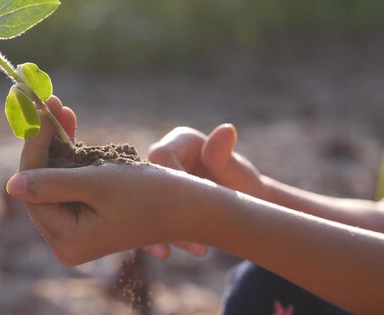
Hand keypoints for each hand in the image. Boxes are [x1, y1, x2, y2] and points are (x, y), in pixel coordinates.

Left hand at [10, 96, 191, 264]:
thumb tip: (10, 186)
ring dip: (56, 143)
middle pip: (40, 182)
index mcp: (66, 239)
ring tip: (59, 108)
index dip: (34, 147)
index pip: (34, 188)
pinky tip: (69, 128)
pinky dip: (70, 155)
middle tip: (49, 103)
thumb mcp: (98, 184)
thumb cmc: (148, 193)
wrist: (188, 205)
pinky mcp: (85, 215)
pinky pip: (68, 180)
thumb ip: (52, 184)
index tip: (39, 109)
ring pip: (52, 177)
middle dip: (45, 141)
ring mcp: (74, 229)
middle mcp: (65, 240)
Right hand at [143, 124, 262, 258]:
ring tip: (195, 249)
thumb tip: (227, 130)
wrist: (240, 207)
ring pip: (143, 203)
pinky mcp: (151, 202)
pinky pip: (143, 217)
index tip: (198, 210)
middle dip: (166, 213)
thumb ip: (224, 155)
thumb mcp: (237, 173)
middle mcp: (162, 156)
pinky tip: (163, 253)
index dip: (171, 183)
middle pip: (148, 182)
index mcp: (180, 141)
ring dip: (161, 229)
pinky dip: (151, 237)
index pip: (161, 156)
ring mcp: (154, 180)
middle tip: (198, 244)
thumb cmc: (241, 184)